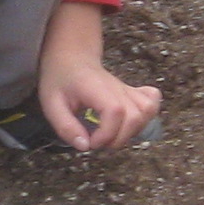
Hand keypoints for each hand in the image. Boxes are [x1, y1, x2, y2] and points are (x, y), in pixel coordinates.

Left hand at [35, 1, 162, 150]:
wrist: (71, 58)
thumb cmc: (60, 79)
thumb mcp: (51, 105)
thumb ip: (66, 127)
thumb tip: (84, 146)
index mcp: (95, 88)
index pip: (115, 111)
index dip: (106, 134)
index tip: (91, 142)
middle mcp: (116, 87)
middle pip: (135, 115)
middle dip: (119, 139)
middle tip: (99, 142)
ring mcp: (126, 89)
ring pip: (147, 110)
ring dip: (133, 131)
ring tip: (113, 135)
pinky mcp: (132, 92)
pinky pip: (152, 101)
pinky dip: (147, 116)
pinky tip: (130, 122)